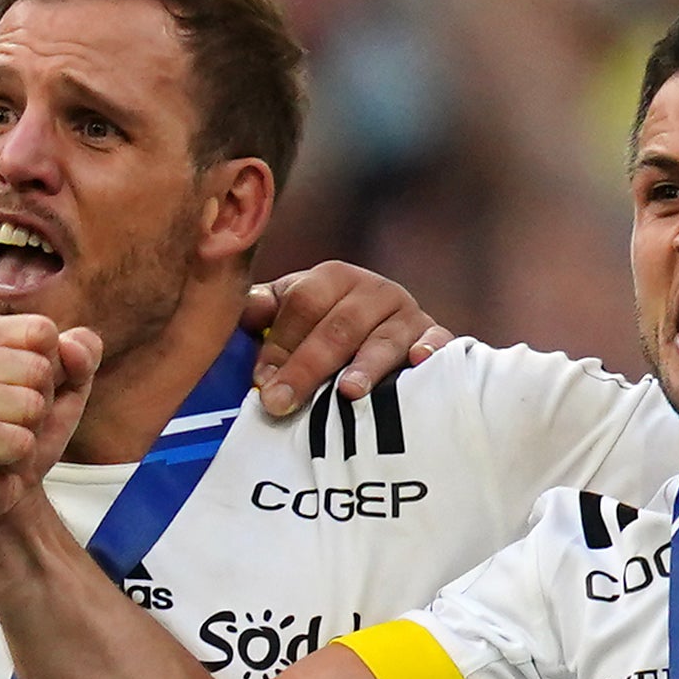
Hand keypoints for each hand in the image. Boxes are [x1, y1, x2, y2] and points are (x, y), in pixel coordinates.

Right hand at [0, 316, 97, 525]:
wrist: (4, 483)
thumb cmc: (30, 422)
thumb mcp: (72, 378)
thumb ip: (84, 350)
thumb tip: (69, 348)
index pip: (43, 332)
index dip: (55, 366)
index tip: (32, 386)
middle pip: (39, 369)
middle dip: (42, 400)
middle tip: (18, 417)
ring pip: (31, 405)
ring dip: (29, 428)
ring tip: (6, 433)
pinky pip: (19, 440)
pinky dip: (20, 452)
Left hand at [237, 260, 446, 419]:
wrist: (382, 326)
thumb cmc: (322, 324)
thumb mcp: (290, 309)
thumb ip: (263, 309)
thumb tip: (242, 309)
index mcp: (334, 276)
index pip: (304, 303)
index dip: (279, 341)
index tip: (260, 379)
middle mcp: (374, 289)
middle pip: (340, 326)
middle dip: (308, 366)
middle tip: (281, 401)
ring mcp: (407, 313)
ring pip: (384, 339)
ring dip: (366, 365)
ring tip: (347, 391)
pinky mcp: (434, 335)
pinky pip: (436, 340)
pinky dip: (429, 349)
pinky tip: (418, 361)